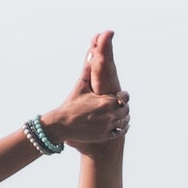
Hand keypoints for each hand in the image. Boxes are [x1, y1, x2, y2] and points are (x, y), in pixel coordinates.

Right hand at [48, 29, 129, 159]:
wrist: (61, 125)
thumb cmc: (71, 104)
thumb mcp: (81, 86)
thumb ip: (89, 70)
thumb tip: (93, 52)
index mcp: (106, 101)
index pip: (124, 97)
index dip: (123, 95)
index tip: (120, 95)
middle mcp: (109, 115)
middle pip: (126, 109)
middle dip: (123, 106)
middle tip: (119, 104)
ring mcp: (107, 127)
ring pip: (124, 121)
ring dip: (122, 116)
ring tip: (117, 113)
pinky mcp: (105, 135)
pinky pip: (119, 131)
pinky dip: (120, 127)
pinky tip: (116, 123)